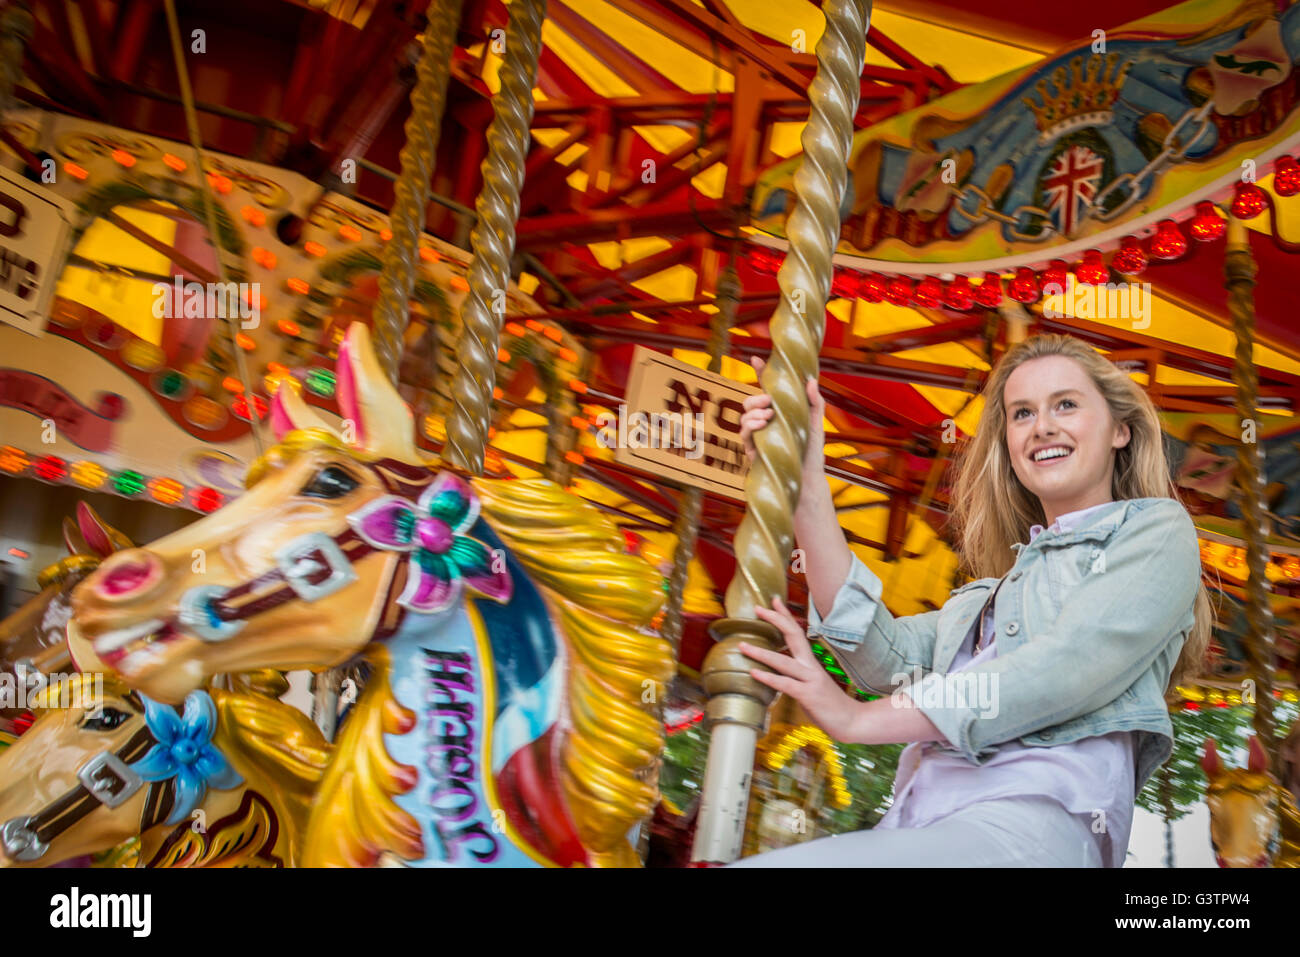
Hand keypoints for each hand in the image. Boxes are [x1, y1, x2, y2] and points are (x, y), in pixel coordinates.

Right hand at [738, 357, 825, 476]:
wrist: (807, 478)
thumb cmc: (812, 452)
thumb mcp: (816, 423)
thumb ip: (815, 402)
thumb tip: (811, 380)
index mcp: (780, 411)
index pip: (767, 388)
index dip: (760, 372)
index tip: (756, 358)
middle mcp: (766, 422)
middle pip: (750, 402)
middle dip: (755, 398)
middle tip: (768, 402)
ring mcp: (757, 436)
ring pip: (743, 416)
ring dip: (753, 412)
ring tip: (768, 416)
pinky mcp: (752, 450)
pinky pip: (743, 434)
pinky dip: (750, 425)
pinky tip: (762, 424)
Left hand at [739, 597, 859, 742]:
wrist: (852, 722)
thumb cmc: (829, 704)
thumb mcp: (811, 684)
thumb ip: (796, 675)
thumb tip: (777, 671)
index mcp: (810, 662)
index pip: (797, 632)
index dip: (785, 615)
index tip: (774, 600)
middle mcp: (810, 666)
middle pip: (793, 635)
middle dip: (775, 620)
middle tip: (757, 609)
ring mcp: (810, 680)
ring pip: (783, 661)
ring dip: (761, 652)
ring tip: (742, 645)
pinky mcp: (808, 696)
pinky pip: (785, 684)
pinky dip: (768, 678)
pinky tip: (753, 673)